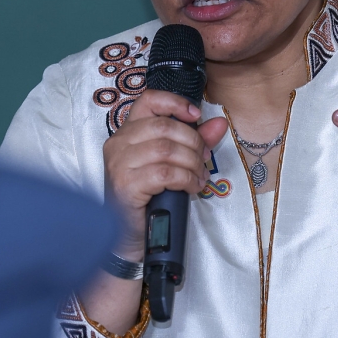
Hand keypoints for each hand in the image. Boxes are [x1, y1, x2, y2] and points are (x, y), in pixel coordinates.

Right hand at [103, 89, 228, 256]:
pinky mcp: (125, 184)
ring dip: (192, 163)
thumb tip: (220, 123)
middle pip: (164, 126)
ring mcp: (119, 163)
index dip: (176, 102)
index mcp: (126, 133)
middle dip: (193, 142)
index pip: (148, 100)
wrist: (130, 236)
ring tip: (198, 176)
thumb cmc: (150, 198)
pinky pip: (165, 173)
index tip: (196, 117)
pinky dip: (185, 178)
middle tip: (203, 159)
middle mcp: (118, 144)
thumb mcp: (172, 164)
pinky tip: (191, 187)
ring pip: (166, 149)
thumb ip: (194, 142)